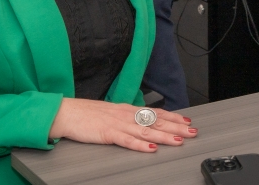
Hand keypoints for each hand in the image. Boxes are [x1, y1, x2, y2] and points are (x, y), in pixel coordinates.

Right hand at [48, 98, 196, 151]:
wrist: (67, 113)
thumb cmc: (87, 114)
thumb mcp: (112, 113)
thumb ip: (127, 118)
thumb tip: (142, 122)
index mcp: (127, 110)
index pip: (154, 113)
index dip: (172, 117)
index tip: (187, 121)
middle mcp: (126, 115)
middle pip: (155, 121)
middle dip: (175, 127)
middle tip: (191, 131)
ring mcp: (118, 124)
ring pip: (145, 131)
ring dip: (163, 136)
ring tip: (178, 140)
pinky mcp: (108, 134)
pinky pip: (127, 140)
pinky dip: (140, 145)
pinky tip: (151, 148)